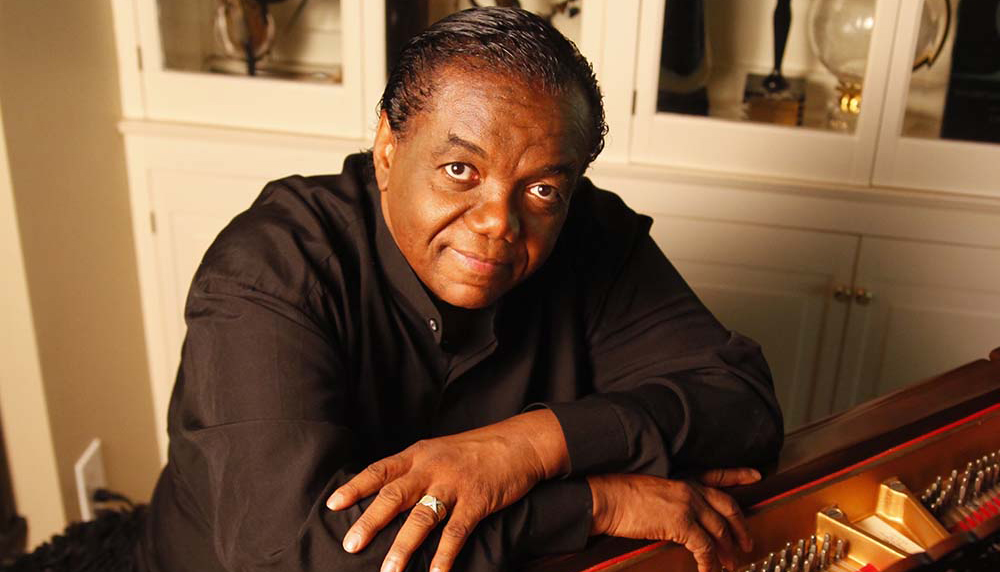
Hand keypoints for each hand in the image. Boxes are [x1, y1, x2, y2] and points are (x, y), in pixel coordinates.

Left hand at [326, 409, 567, 571]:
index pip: (379, 470)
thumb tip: (384, 497)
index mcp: (418, 455)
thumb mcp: (438, 453)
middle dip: (370, 522)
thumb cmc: (474, 452)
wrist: (518, 443)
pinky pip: (456, 531)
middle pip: (394, 496)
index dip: (355, 487)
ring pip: (422, 518)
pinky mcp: (477, 500)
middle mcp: (431, 468)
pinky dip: (445, 555)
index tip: (333, 504)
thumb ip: (413, 472)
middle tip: (350, 544)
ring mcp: (454, 484)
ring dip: (403, 547)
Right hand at [588, 469, 759, 571]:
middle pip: (728, 508)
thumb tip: (684, 520)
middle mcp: (691, 490)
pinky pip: (705, 547)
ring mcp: (688, 505)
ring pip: (720, 531)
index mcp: (684, 480)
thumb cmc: (622, 496)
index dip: (738, 476)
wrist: (608, 498)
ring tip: (730, 565)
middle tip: (747, 545)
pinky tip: (708, 571)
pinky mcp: (681, 524)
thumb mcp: (654, 491)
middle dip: (741, 528)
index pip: (717, 476)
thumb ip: (674, 500)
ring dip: (727, 551)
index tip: (755, 476)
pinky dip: (710, 562)